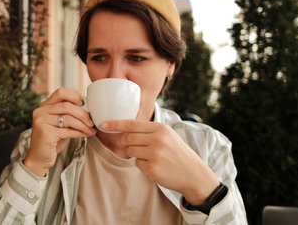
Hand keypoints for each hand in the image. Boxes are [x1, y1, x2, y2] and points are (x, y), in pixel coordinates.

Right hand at [24, 88, 95, 176]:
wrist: (39, 158)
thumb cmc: (52, 140)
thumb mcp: (60, 124)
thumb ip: (69, 115)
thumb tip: (89, 110)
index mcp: (44, 106)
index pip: (61, 92)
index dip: (75, 96)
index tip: (84, 105)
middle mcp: (41, 111)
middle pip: (66, 106)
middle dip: (83, 114)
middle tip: (92, 121)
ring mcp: (41, 121)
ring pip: (68, 118)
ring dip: (83, 125)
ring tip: (91, 129)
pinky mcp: (45, 133)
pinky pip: (67, 131)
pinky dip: (79, 132)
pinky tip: (86, 134)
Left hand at [101, 120, 218, 204]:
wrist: (193, 174)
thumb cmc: (177, 153)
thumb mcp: (167, 135)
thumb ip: (149, 131)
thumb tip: (125, 127)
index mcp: (160, 129)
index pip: (132, 124)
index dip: (115, 124)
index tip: (103, 124)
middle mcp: (157, 140)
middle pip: (128, 138)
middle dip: (125, 142)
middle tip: (133, 147)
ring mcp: (155, 155)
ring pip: (130, 151)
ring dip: (135, 154)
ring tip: (150, 157)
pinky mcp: (152, 169)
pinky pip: (136, 164)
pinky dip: (142, 165)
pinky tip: (154, 166)